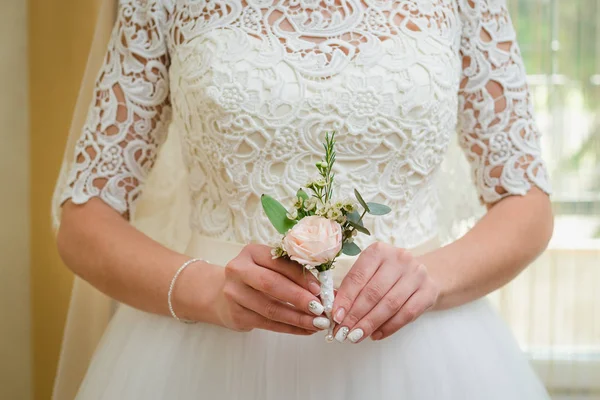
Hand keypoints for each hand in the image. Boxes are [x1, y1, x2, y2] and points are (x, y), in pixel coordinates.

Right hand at [214, 244, 330, 334]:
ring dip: (298, 318)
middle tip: (320, 309)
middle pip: (271, 285)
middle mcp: (239, 270)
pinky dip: (290, 328)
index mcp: (252, 252)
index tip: (320, 289)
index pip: (279, 263)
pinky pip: (267, 324)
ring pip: (270, 309)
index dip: (301, 276)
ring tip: (318, 323)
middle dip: (299, 298)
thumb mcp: (270, 267)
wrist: (222, 295)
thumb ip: (294, 273)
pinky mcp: (236, 315)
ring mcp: (234, 294)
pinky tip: (306, 330)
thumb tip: (327, 290)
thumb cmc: (256, 278)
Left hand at [331, 242, 438, 342]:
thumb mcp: (369, 273)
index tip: (336, 317)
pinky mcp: (429, 290)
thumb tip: (336, 312)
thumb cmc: (387, 275)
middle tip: (343, 332)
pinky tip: (376, 335)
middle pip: (373, 292)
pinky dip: (389, 327)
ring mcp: (417, 274)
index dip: (345, 298)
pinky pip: (407, 314)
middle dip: (356, 315)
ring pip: (390, 304)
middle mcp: (399, 258)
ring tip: (356, 336)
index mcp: (378, 251)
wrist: (423, 273)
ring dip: (370, 323)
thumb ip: (353, 288)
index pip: (358, 276)